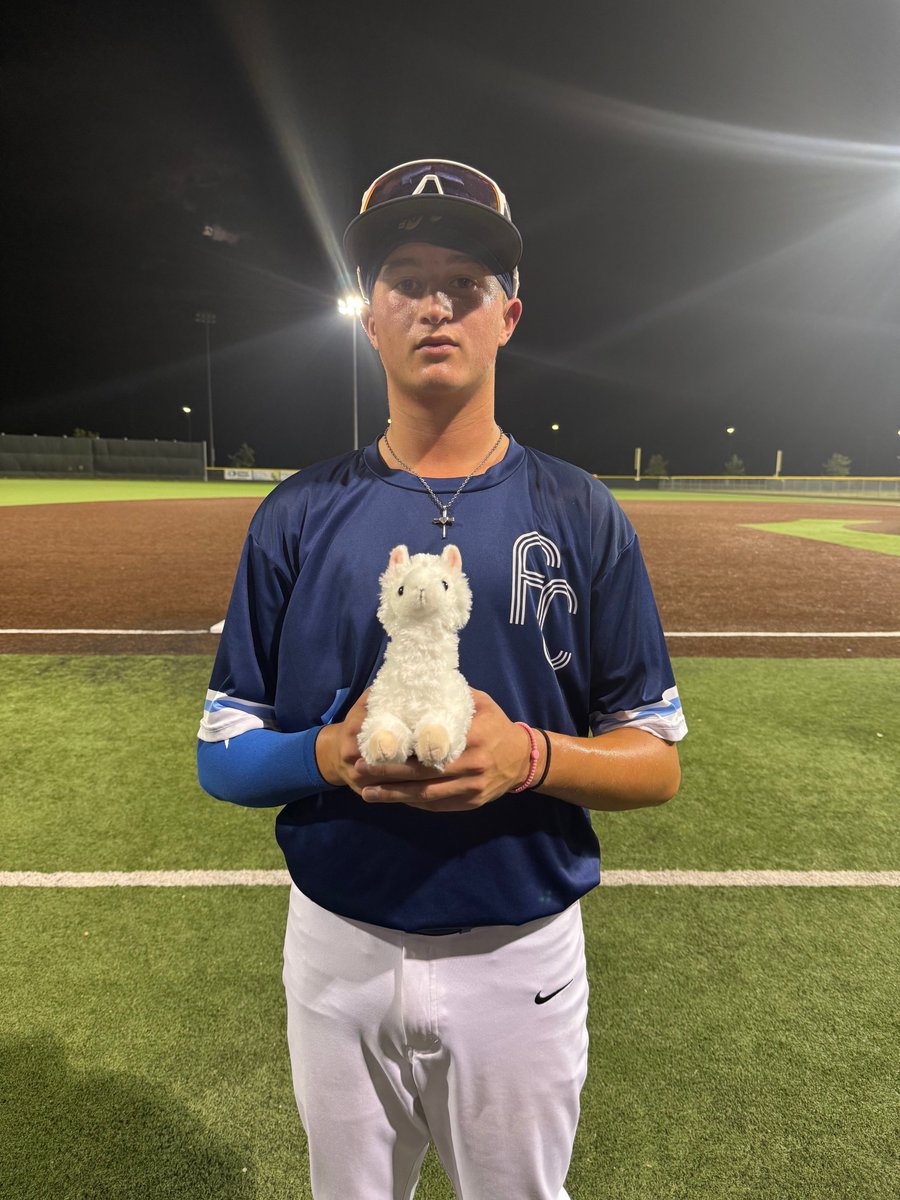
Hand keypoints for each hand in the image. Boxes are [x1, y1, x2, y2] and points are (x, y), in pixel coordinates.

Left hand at [355, 690, 533, 812]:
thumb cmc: (497, 726)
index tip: (373, 749)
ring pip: (426, 796)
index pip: (429, 748)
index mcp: (471, 738)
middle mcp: (470, 766)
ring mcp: (470, 788)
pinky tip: (392, 798)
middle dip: (388, 776)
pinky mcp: (470, 803)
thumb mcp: (481, 703)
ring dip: (394, 796)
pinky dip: (412, 803)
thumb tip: (418, 686)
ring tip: (366, 793)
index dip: (399, 752)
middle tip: (359, 771)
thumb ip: (452, 697)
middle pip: (422, 775)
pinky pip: (436, 805)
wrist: (524, 759)